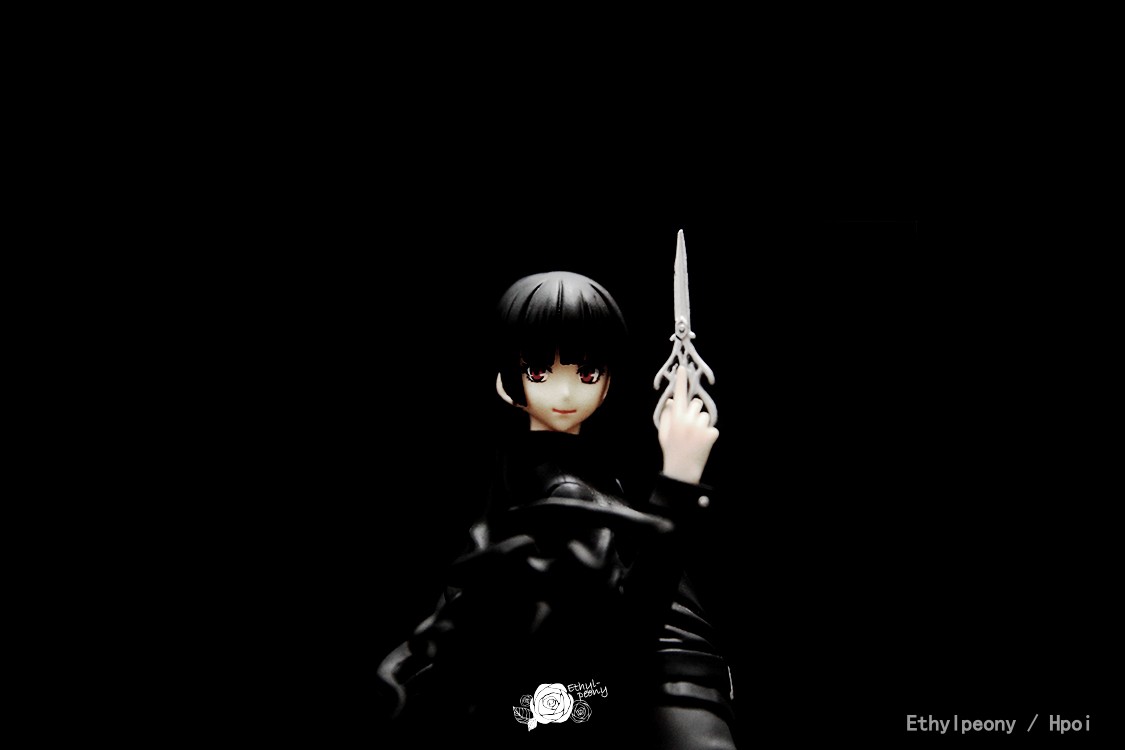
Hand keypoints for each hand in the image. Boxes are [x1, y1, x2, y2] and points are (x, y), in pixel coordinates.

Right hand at [658, 365, 718, 483]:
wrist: (682, 471)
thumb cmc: (671, 450)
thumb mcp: (663, 433)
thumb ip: (667, 415)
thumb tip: (672, 401)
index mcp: (675, 418)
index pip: (679, 395)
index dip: (681, 381)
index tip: (683, 368)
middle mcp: (688, 420)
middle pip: (696, 403)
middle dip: (694, 410)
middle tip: (689, 425)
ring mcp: (700, 427)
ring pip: (705, 415)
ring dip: (701, 423)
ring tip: (694, 437)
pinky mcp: (711, 435)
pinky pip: (712, 427)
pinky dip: (708, 434)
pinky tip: (701, 444)